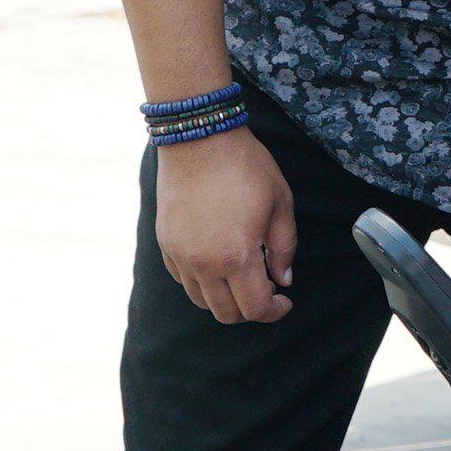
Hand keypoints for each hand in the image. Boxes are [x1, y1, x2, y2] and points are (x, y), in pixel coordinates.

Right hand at [155, 125, 297, 324]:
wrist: (199, 137)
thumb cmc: (244, 165)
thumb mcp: (280, 203)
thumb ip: (284, 248)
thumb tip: (282, 279)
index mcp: (236, 256)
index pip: (254, 309)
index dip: (274, 312)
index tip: (284, 299)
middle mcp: (203, 263)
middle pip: (226, 314)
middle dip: (250, 309)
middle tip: (266, 288)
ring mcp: (180, 255)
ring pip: (201, 301)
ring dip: (225, 298)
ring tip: (242, 276)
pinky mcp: (165, 243)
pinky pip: (183, 279)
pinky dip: (202, 281)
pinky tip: (217, 261)